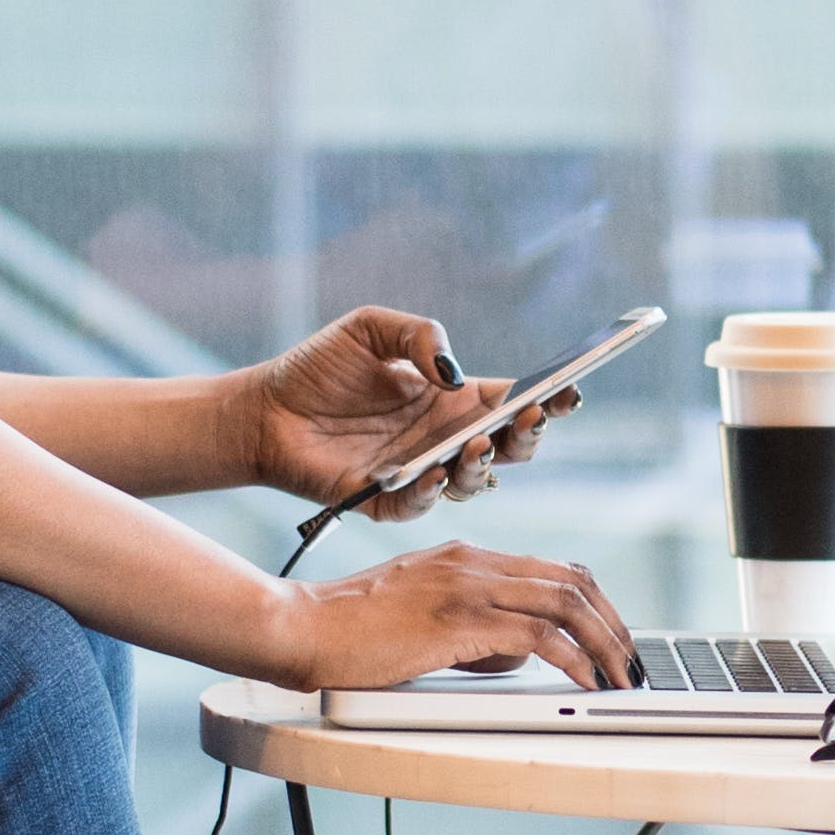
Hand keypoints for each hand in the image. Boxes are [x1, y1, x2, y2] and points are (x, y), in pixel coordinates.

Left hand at [245, 307, 561, 514]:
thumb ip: (419, 334)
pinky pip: (418, 505)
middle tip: (531, 416)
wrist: (263, 409)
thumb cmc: (319, 368)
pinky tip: (433, 472)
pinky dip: (431, 493)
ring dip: (481, 465)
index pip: (513, 402)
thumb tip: (454, 372)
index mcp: (452, 400)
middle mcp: (444, 439)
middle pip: (508, 447)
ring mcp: (419, 473)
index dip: (549, 398)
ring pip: (472, 482)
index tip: (572, 388)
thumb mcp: (371, 329)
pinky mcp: (384, 500)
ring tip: (476, 443)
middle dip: (528, 435)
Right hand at [270, 540, 635, 690]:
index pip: (554, 569)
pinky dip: (573, 661)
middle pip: (573, 581)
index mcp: (466, 556)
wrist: (301, 627)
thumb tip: (516, 658)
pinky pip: (538, 637)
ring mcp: (467, 587)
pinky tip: (585, 682)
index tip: (613, 638)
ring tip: (620, 679)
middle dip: (614, 625)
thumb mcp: (422, 619)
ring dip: (605, 645)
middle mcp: (474, 563)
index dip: (595, 605)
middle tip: (631, 663)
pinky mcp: (458, 621)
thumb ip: (472, 630)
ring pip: (566, 604)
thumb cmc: (349, 632)